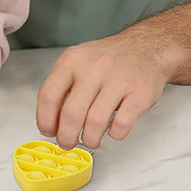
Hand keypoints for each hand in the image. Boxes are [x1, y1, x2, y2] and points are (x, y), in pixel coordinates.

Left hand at [36, 33, 170, 149]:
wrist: (144, 47)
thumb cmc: (107, 59)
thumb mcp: (77, 62)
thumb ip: (62, 87)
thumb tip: (50, 120)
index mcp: (72, 61)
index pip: (48, 95)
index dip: (45, 120)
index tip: (48, 131)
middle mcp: (93, 68)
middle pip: (71, 113)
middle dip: (66, 136)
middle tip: (67, 143)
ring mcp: (117, 80)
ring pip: (95, 122)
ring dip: (90, 139)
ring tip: (90, 140)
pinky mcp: (139, 93)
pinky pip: (122, 124)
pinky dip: (115, 134)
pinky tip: (112, 130)